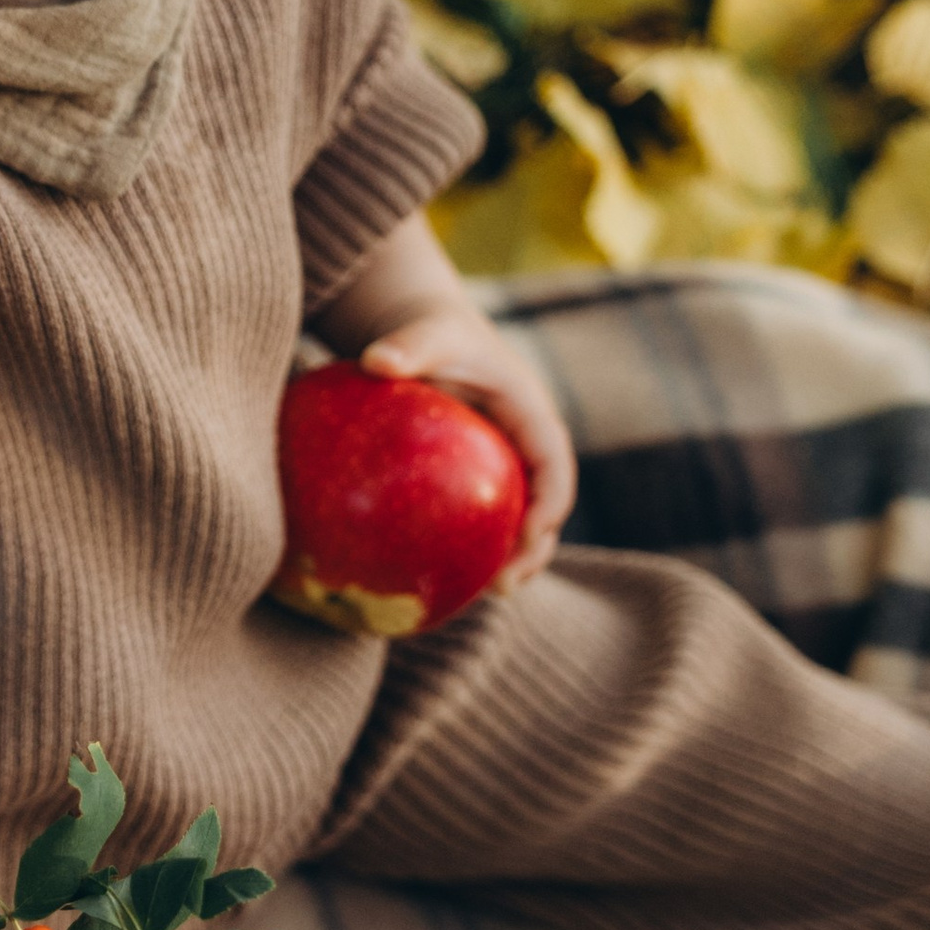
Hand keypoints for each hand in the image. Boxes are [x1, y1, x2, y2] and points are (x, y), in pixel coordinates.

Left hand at [356, 306, 575, 587]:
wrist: (429, 334)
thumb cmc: (433, 333)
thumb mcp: (428, 333)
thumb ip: (409, 346)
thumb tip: (375, 362)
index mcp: (530, 415)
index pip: (553, 464)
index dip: (550, 503)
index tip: (530, 535)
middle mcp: (525, 447)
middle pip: (543, 506)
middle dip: (533, 549)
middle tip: (505, 585)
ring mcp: (505, 466)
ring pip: (517, 521)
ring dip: (509, 560)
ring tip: (485, 596)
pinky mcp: (480, 480)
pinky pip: (480, 520)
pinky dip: (469, 549)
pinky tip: (437, 579)